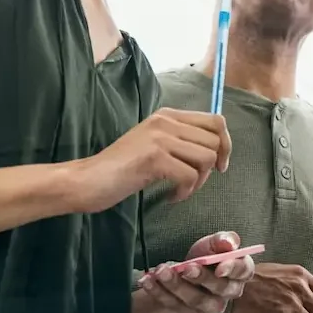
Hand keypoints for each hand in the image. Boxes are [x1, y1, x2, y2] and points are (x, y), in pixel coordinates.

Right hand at [74, 108, 230, 211]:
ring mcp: (159, 138)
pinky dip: (185, 192)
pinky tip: (170, 197)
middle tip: (193, 183)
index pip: (216, 120)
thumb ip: (180, 141)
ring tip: (180, 190)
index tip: (219, 166)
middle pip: (214, 140)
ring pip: (206, 158)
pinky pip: (190, 176)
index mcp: (168, 115)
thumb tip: (216, 151)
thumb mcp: (154, 145)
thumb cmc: (121, 168)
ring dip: (199, 181)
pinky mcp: (154, 157)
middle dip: (211, 167)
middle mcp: (166, 121)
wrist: (88, 180)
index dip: (225, 144)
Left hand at [137, 231, 256, 312]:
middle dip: (200, 278)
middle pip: (219, 289)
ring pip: (196, 300)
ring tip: (160, 272)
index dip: (232, 269)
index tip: (219, 267)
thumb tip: (229, 243)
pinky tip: (148, 281)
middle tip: (184, 267)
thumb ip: (222, 240)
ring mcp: (213, 307)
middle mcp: (231, 292)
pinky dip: (160, 293)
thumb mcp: (212, 242)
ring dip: (176, 286)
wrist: (185, 272)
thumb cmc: (205, 255)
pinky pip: (176, 306)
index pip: (243, 271)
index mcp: (241, 271)